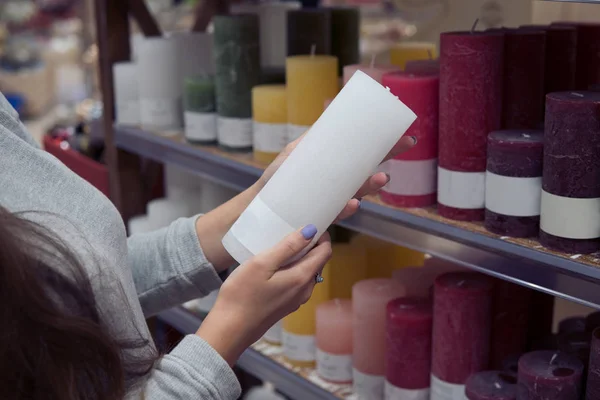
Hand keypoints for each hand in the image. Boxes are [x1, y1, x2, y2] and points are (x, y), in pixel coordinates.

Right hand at [196, 225, 331, 364]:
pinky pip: (297, 281)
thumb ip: (288, 246)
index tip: (307, 223)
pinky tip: (275, 265)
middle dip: (310, 244)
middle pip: (317, 261)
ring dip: (300, 257)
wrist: (230, 329)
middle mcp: (305, 290)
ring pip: (307, 271)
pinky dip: (292, 269)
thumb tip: (311, 230)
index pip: (324, 252)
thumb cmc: (242, 295)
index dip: (321, 236)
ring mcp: (296, 300)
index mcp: (302, 278)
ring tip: (281, 244)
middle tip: (292, 230)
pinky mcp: (286, 305)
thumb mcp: (262, 263)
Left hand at [258, 134, 416, 220]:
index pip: (363, 153)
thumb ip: (309, 141)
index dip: (384, 145)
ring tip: (381, 178)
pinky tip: (352, 203)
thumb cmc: (277, 180)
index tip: (404, 134)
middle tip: (406, 144)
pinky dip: (347, 208)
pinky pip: (340, 212)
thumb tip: (327, 120)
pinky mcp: (325, 215)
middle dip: (388, 157)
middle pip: (369, 169)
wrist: (262, 206)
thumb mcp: (293, 153)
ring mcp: (334, 199)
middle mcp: (338, 182)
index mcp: (335, 166)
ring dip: (371, 186)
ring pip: (359, 192)